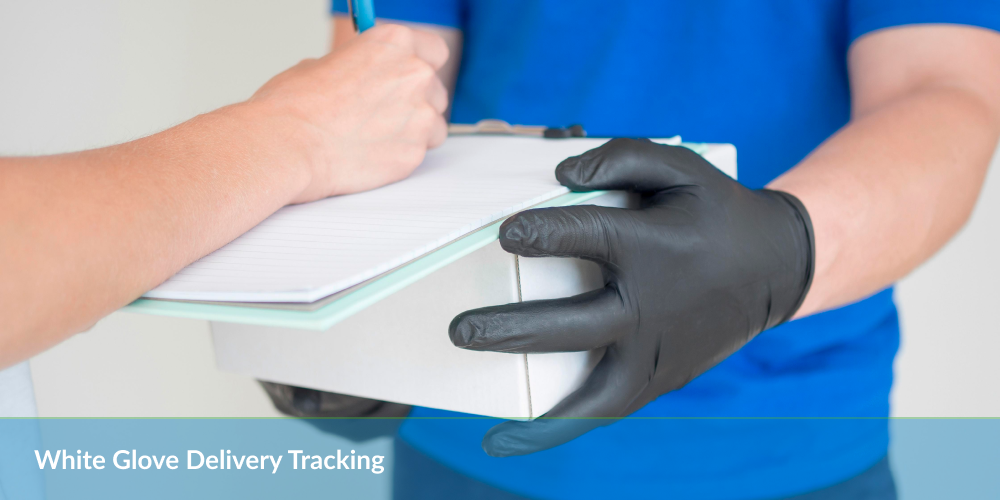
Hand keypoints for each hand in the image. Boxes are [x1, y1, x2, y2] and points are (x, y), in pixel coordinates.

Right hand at [241, 24, 449, 202]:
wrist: (287, 145)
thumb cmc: (294, 105)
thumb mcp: (322, 64)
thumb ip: (358, 68)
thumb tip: (362, 77)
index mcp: (394, 43)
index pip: (434, 50)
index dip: (420, 64)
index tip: (408, 74)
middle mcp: (415, 74)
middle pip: (435, 89)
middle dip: (415, 100)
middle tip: (385, 112)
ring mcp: (420, 115)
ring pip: (433, 124)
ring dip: (413, 129)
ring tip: (376, 137)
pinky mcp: (415, 152)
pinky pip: (419, 152)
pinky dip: (401, 154)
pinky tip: (371, 154)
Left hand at [449, 138, 814, 455]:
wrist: (775, 265)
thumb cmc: (713, 210)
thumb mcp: (679, 166)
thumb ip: (621, 159)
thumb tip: (560, 175)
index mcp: (656, 247)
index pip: (589, 238)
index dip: (544, 234)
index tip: (507, 234)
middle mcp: (656, 306)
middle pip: (578, 324)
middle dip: (515, 329)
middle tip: (462, 331)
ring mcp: (660, 349)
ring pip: (596, 389)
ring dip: (541, 407)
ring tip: (492, 421)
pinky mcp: (663, 375)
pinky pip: (611, 408)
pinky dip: (566, 429)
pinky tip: (520, 440)